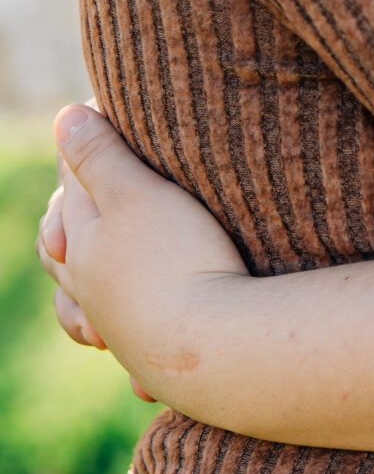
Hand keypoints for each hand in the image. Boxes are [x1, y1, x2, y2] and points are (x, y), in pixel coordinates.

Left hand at [37, 104, 249, 406]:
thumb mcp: (137, 192)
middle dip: (68, 225)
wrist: (213, 346)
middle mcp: (89, 287)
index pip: (69, 189)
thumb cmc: (177, 260)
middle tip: (77, 204)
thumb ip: (98, 155)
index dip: (87, 152)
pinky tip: (124, 347)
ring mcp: (117, 324)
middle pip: (65, 248)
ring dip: (82, 291)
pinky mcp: (150, 355)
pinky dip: (120, 336)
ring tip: (84, 286)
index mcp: (79, 240)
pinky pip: (126, 342)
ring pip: (84, 303)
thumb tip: (61, 118)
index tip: (109, 121)